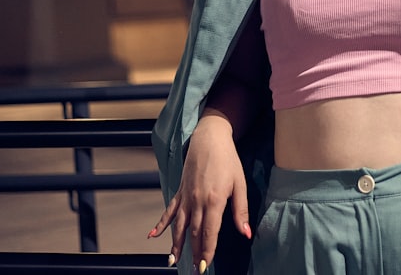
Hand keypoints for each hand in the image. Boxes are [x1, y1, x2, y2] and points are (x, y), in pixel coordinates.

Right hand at [148, 114, 251, 270]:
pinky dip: (161, 224)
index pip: (210, 232)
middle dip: (194, 253)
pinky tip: (153, 236)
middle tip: (196, 270)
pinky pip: (169, 210)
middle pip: (194, 233)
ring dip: (177, 245)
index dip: (208, 251)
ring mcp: (186, 196)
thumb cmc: (228, 160)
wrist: (210, 138)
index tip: (206, 266)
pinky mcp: (179, 190)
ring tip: (174, 262)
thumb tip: (246, 233)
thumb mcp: (240, 183)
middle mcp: (197, 201)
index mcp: (215, 200)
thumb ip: (241, 210)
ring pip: (180, 226)